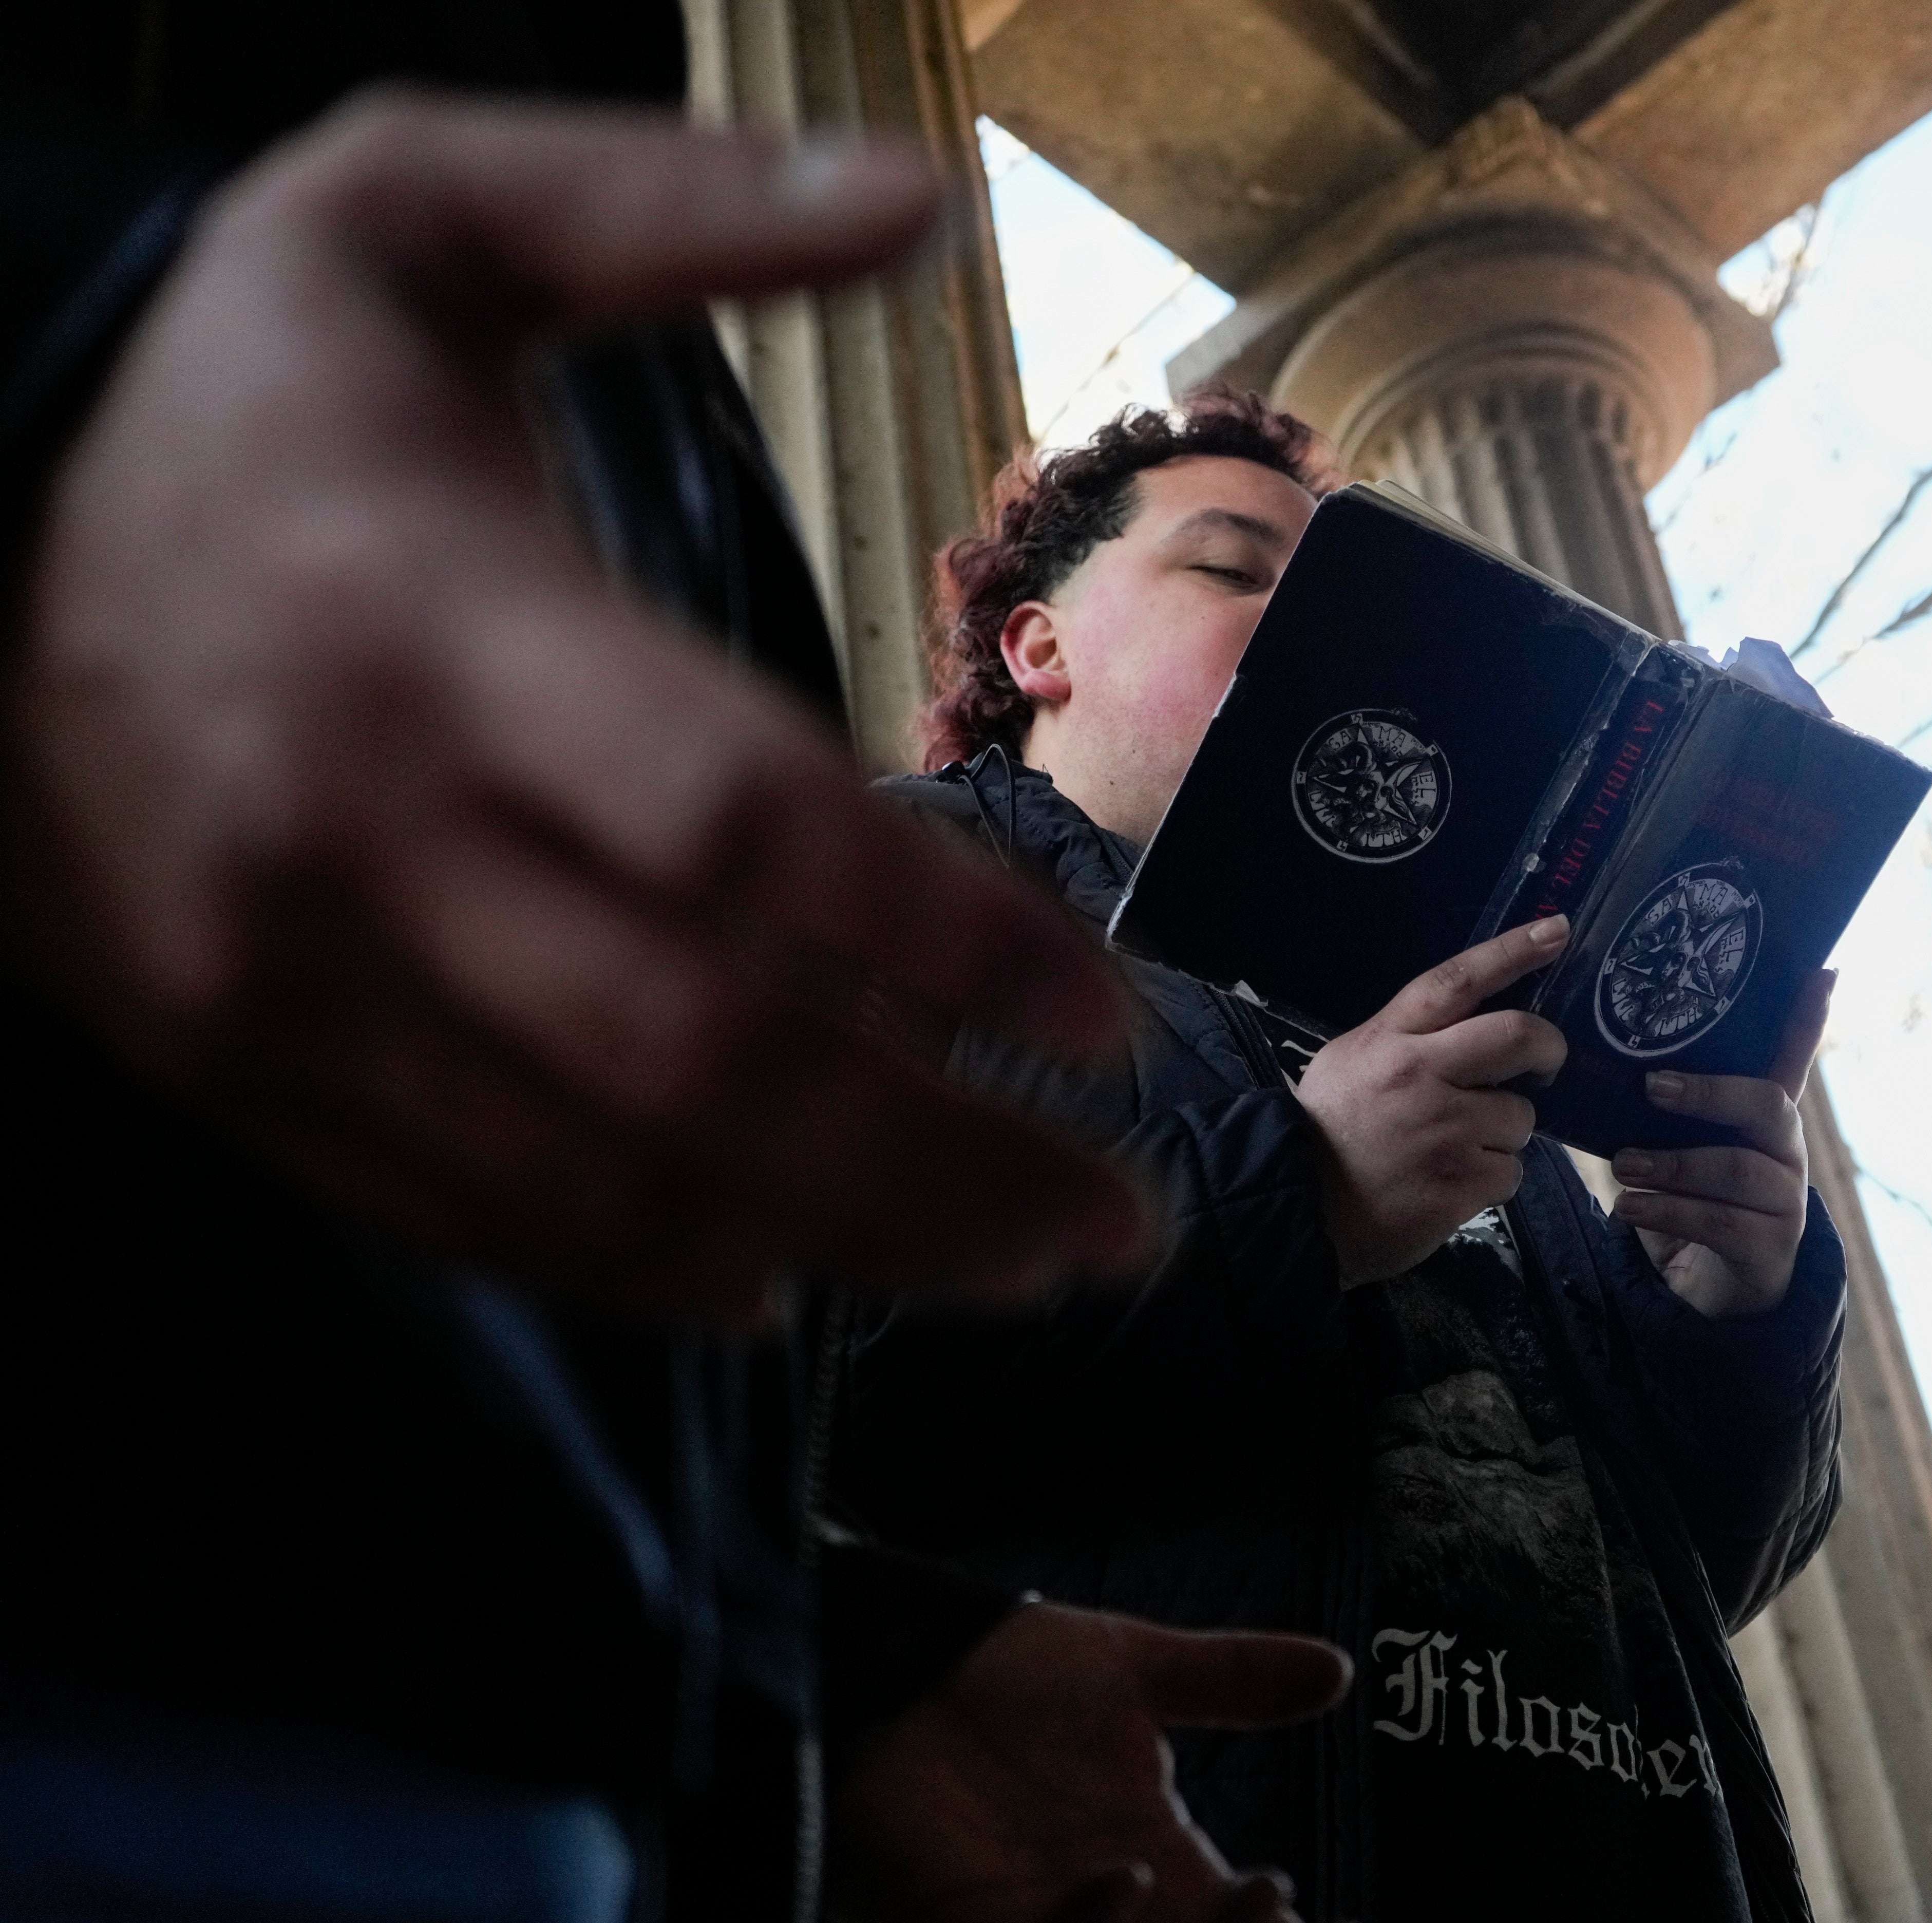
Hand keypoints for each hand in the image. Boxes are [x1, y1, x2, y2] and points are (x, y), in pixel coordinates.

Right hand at [7, 94, 1147, 1320]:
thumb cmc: (241, 378)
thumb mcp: (422, 209)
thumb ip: (666, 200)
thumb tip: (916, 189)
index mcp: (433, 622)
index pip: (734, 824)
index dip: (945, 939)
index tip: (1113, 1021)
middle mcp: (356, 832)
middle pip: (698, 1053)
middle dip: (940, 1159)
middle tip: (1120, 1219)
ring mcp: (285, 979)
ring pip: (601, 1170)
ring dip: (841, 1237)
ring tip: (1021, 1264)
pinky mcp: (237, 1064)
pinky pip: (464, 1210)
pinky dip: (639, 1265)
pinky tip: (787, 1276)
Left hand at [830, 1602, 1350, 1922]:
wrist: (906, 1664)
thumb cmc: (1015, 1671)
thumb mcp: (1136, 1665)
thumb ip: (1235, 1676)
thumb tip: (1338, 1668)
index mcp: (1163, 1860)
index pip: (1239, 1919)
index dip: (1272, 1921)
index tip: (1295, 1896)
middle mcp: (1113, 1902)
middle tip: (1271, 1898)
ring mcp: (1042, 1916)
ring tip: (1240, 1894)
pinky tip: (1123, 1878)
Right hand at [1294, 915, 1571, 1282]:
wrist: (1300, 1209)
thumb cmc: (1329, 1130)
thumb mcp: (1351, 1060)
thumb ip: (1407, 1038)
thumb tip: (1470, 1026)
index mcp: (1393, 1038)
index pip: (1460, 979)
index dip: (1514, 951)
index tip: (1558, 929)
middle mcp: (1423, 1074)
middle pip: (1519, 1036)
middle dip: (1549, 1048)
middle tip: (1546, 1065)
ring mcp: (1446, 1131)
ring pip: (1520, 1117)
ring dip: (1504, 1134)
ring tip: (1461, 1149)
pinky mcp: (1462, 1183)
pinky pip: (1511, 1173)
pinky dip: (1493, 1180)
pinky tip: (1456, 1185)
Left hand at [1607, 969, 1832, 1317]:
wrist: (1709, 1289)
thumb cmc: (1689, 1198)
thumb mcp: (1675, 1142)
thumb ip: (1653, 1104)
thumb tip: (1593, 1054)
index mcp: (1763, 1113)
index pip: (1792, 1055)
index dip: (1807, 1016)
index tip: (1823, 969)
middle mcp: (1786, 1147)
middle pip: (1768, 1103)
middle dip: (1709, 1092)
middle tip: (1651, 1086)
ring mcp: (1785, 1197)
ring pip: (1738, 1167)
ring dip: (1673, 1163)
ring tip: (1622, 1163)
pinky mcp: (1771, 1245)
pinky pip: (1720, 1223)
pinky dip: (1668, 1212)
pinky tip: (1626, 1208)